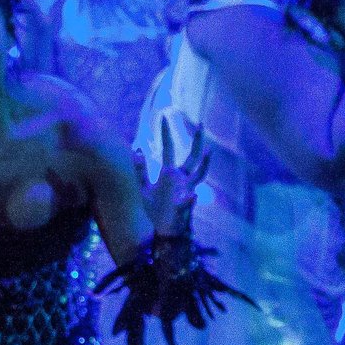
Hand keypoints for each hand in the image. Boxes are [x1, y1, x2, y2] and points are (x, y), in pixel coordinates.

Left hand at [134, 118, 208, 237]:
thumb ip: (140, 170)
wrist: (164, 228)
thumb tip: (136, 150)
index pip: (169, 149)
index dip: (166, 133)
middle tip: (200, 124)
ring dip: (203, 164)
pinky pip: (188, 202)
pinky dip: (189, 200)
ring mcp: (186, 191)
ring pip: (198, 174)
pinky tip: (190, 197)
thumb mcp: (144, 188)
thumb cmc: (156, 207)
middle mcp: (181, 179)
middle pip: (191, 157)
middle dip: (196, 141)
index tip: (164, 116)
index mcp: (169, 173)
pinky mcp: (184, 206)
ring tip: (208, 151)